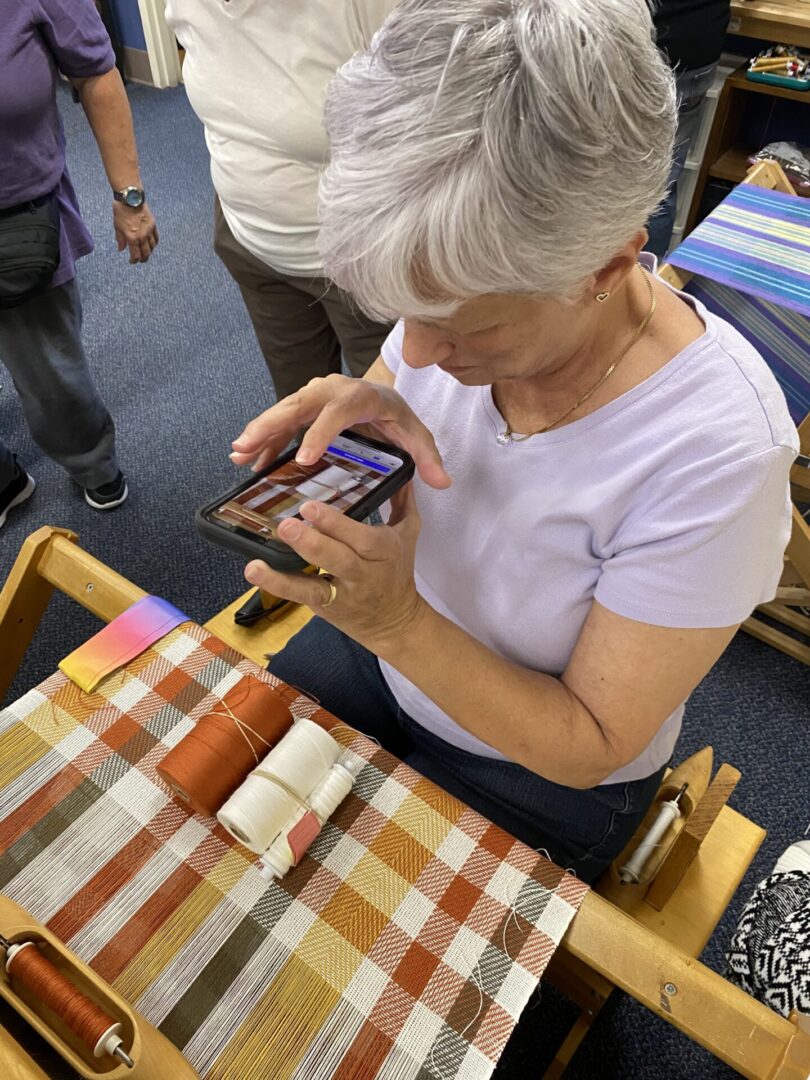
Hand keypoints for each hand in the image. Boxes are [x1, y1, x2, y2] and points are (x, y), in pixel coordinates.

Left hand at [113, 201, 158, 263]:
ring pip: (152, 247)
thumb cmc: (121, 211)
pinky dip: (154, 244)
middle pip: (146, 253)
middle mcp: (142, 237)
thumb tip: (121, 249)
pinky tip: (152, 245)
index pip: (135, 255)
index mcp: (132, 238)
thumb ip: (120, 239)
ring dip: (149, 252)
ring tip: (146, 253)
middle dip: (143, 259)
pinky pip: (156, 238)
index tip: (131, 261)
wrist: (130, 198)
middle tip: (140, 260)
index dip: (134, 260)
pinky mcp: (153, 225)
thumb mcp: (117, 226)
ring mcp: (149, 231)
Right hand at [230, 373, 451, 488]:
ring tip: (238, 454)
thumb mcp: (416, 437)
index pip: (338, 412)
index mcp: (362, 396)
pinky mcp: (304, 407)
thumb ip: (428, 458)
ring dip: (260, 431)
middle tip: (248, 447)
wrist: (384, 396)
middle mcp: (333, 389)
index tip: (305, 458)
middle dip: (272, 426)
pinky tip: (247, 458)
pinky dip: (265, 439)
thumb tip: (443, 482)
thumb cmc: (398, 417)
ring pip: (283, 410)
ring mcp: (315, 395)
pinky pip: (281, 422)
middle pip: (300, 405)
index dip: (321, 433)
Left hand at [244, 483, 426, 653]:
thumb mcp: (407, 532)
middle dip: (312, 543)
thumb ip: (402, 499)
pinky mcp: (325, 606)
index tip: (310, 506)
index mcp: (383, 550)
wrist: (395, 620)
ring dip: (285, 575)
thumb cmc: (397, 569)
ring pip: (316, 584)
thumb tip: (403, 465)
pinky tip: (255, 572)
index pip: (362, 538)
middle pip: (339, 559)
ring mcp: (342, 591)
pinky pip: (301, 597)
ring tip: (258, 562)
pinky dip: (277, 586)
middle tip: (286, 525)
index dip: (336, 524)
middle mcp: (363, 573)